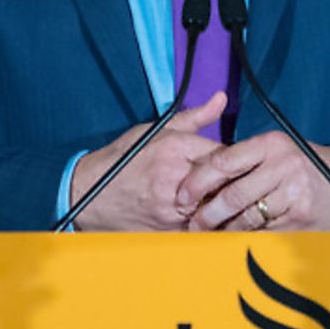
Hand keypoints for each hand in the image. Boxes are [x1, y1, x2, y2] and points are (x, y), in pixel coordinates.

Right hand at [68, 93, 225, 230]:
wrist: (89, 194)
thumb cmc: (122, 160)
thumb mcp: (155, 130)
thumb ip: (194, 117)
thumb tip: (220, 98)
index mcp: (174, 148)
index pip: (224, 153)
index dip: (235, 159)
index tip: (239, 162)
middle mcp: (175, 177)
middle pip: (224, 182)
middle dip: (233, 183)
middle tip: (240, 183)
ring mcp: (171, 207)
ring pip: (214, 208)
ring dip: (222, 205)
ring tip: (226, 201)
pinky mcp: (167, 230)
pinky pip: (200, 230)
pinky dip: (207, 224)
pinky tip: (209, 219)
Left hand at [176, 131, 329, 230]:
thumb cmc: (300, 166)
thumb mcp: (275, 151)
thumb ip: (243, 160)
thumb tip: (198, 177)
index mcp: (270, 144)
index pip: (223, 161)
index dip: (198, 181)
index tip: (182, 196)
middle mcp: (282, 164)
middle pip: (232, 195)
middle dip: (207, 214)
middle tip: (193, 225)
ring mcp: (293, 191)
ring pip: (246, 218)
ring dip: (224, 230)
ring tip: (210, 235)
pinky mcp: (299, 215)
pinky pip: (264, 231)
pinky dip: (247, 237)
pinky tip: (236, 240)